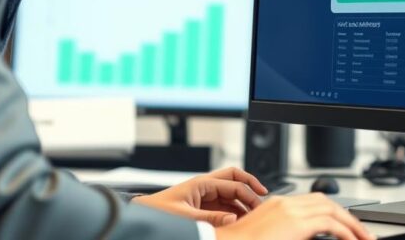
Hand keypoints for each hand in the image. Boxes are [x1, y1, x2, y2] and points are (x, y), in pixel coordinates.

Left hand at [131, 167, 268, 225]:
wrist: (143, 216)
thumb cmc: (158, 211)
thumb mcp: (186, 217)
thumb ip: (211, 219)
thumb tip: (234, 219)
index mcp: (201, 183)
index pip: (233, 183)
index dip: (249, 191)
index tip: (261, 202)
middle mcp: (205, 188)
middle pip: (234, 182)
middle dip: (249, 191)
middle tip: (261, 204)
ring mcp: (204, 198)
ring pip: (230, 197)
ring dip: (242, 205)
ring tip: (252, 217)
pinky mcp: (202, 209)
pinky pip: (223, 208)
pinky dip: (233, 214)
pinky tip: (238, 222)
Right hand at [214, 193, 374, 239]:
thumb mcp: (268, 235)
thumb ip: (286, 232)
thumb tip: (301, 237)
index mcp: (278, 205)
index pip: (315, 202)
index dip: (335, 213)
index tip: (347, 228)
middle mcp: (286, 203)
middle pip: (327, 202)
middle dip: (348, 216)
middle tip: (362, 233)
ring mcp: (291, 211)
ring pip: (333, 209)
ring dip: (352, 224)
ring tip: (364, 238)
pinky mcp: (295, 223)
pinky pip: (330, 223)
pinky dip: (346, 231)